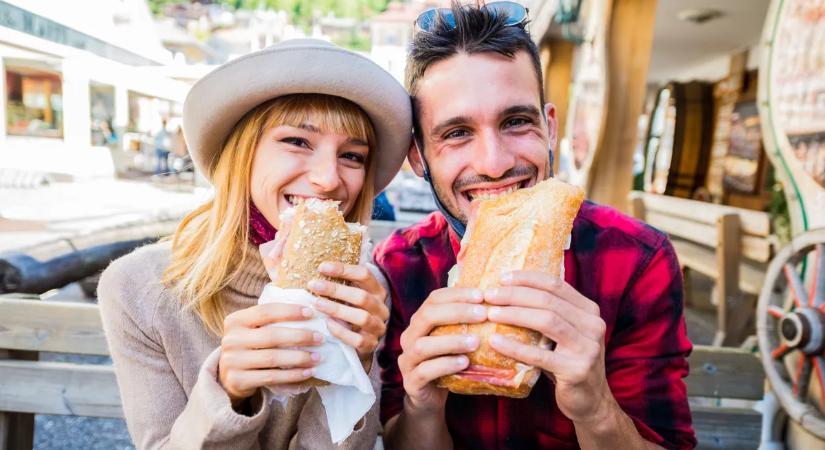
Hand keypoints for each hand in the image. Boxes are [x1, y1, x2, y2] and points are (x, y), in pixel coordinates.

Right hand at [219, 303, 321, 403]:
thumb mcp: (253, 329)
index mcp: (235, 320)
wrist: (229, 376)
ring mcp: (232, 361)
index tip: (311, 313)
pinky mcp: (237, 380)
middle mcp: (231, 339)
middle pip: (271, 335)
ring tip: (317, 357)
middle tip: (320, 338)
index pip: (266, 311)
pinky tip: (307, 372)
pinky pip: (271, 377)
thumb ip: (271, 319)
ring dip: (299, 358)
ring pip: (273, 358)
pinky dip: (292, 375)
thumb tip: (309, 311)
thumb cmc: (250, 346)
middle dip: (300, 336)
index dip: (290, 311)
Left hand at [306, 262, 389, 365]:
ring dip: (338, 310)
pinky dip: (341, 331)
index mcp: (377, 291)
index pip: (364, 274)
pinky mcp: (371, 344)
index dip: (344, 269)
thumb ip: (341, 283)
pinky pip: (358, 340)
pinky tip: (327, 324)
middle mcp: (381, 308)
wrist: (363, 340)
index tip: (322, 267)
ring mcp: (378, 327)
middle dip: (336, 290)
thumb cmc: (352, 310)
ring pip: (362, 318)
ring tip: (318, 304)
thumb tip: (318, 268)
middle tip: (314, 285)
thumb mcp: (351, 294)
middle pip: (362, 297)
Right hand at [396, 287, 486, 413]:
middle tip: (482, 314)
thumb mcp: (455, 340)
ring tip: (476, 342)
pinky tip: (464, 363)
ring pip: (423, 345)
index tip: (482, 295)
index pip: (434, 299)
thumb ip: (465, 323)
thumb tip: (497, 303)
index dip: (457, 294)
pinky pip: (425, 371)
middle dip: (456, 313)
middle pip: (426, 316)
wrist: (430, 398)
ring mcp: (407, 360)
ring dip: (451, 341)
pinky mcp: (411, 382)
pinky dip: (445, 365)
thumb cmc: (447, 363)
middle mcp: (409, 336)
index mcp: (420, 321)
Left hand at [484, 271, 610, 423]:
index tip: (502, 278)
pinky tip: (495, 341)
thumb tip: (510, 289)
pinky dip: (515, 347)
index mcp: (589, 310)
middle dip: (515, 295)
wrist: (590, 400)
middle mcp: (593, 325)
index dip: (527, 278)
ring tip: (491, 313)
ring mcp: (587, 348)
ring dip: (514, 314)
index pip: (556, 285)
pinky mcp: (576, 370)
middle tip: (489, 295)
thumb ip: (550, 312)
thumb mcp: (565, 333)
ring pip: (547, 321)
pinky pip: (539, 356)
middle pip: (548, 300)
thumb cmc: (568, 362)